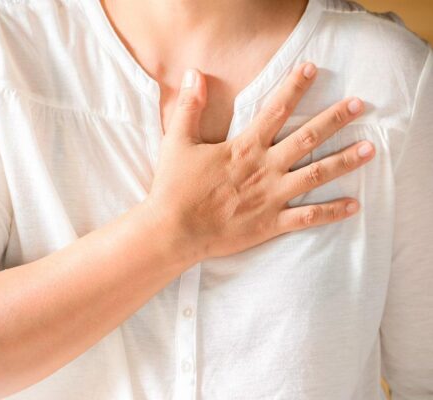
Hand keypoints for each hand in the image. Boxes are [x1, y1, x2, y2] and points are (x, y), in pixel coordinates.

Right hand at [145, 62, 374, 260]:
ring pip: (316, 175)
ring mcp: (271, 197)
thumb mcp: (177, 142)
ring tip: (369, 149)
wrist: (175, 230)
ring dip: (344, 161)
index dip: (294, 88)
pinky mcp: (271, 223)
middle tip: (359, 105)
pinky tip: (354, 205)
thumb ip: (189, 107)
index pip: (275, 110)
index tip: (312, 69)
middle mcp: (265, 168)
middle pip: (307, 139)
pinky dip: (332, 212)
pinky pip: (308, 217)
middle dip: (334, 120)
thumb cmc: (175, 188)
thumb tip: (193, 74)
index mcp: (244, 148)